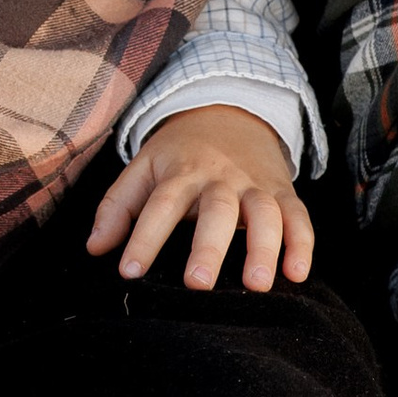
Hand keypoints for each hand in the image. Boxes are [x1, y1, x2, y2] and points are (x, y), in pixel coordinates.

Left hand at [87, 103, 314, 293]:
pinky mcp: (284, 192)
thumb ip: (117, 206)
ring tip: (257, 284)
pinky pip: (298, 217)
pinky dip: (302, 243)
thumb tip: (95, 248)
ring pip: (265, 213)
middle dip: (209, 248)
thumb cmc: (180, 152)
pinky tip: (298, 274)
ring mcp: (256, 186)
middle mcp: (221, 179)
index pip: (160, 205)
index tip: (130, 272)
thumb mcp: (143, 167)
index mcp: (181, 173)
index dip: (144, 238)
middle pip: (217, 211)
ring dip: (264, 247)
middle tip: (198, 285)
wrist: (231, 110)